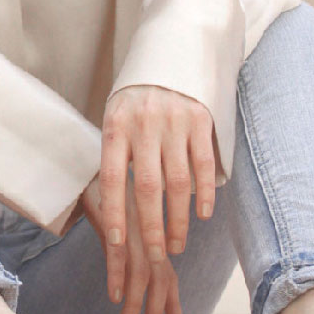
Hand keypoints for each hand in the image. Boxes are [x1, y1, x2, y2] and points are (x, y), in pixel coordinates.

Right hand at [79, 172, 181, 313]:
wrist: (95, 166)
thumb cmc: (107, 196)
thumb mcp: (122, 230)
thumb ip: (128, 251)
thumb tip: (126, 279)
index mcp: (152, 238)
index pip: (168, 276)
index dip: (173, 304)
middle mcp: (148, 236)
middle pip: (160, 281)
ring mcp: (134, 229)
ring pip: (141, 275)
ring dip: (135, 305)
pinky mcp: (115, 221)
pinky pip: (118, 255)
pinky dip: (117, 278)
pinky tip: (113, 297)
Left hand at [91, 85, 216, 313]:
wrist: (169, 56)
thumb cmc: (136, 101)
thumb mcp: (116, 119)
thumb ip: (116, 156)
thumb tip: (109, 205)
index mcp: (116, 126)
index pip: (112, 178)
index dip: (115, 212)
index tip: (117, 243)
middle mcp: (144, 124)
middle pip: (147, 187)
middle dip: (151, 228)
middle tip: (155, 257)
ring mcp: (174, 122)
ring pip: (177, 182)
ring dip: (178, 219)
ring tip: (177, 245)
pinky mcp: (201, 119)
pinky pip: (203, 164)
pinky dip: (204, 193)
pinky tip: (202, 215)